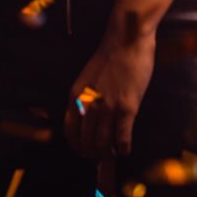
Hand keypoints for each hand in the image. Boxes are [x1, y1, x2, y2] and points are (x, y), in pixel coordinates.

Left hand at [64, 28, 156, 158]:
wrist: (127, 41)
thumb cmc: (110, 57)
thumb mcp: (88, 78)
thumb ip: (86, 99)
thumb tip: (90, 122)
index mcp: (76, 96)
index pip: (70, 132)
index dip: (77, 146)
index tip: (84, 151)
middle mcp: (88, 104)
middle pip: (86, 142)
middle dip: (93, 153)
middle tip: (100, 155)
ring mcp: (107, 107)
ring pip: (103, 145)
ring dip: (107, 154)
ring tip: (113, 153)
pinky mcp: (127, 108)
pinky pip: (122, 139)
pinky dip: (123, 149)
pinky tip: (125, 149)